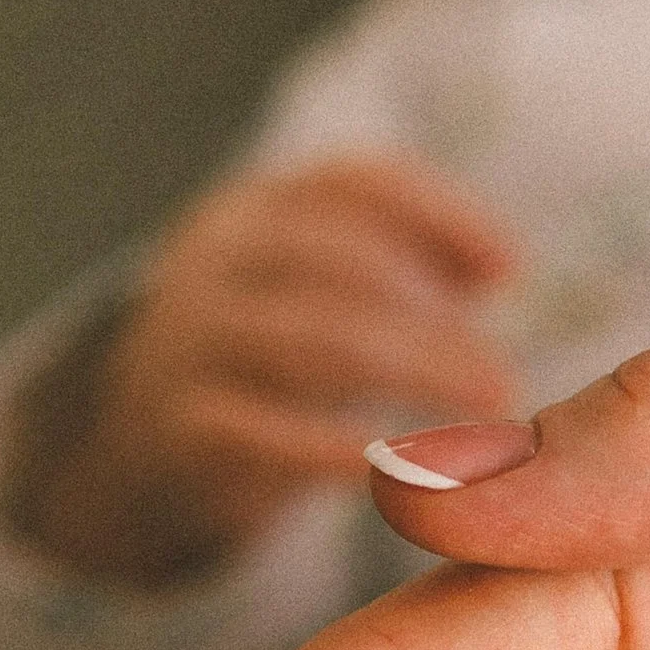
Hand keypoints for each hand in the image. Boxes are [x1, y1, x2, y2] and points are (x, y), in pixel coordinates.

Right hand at [7, 157, 524, 588]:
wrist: (139, 444)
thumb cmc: (268, 359)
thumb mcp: (321, 294)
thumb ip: (403, 265)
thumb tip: (501, 266)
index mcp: (257, 209)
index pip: (352, 181)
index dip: (440, 215)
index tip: (510, 269)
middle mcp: (216, 259)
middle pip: (341, 261)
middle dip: (436, 315)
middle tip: (502, 376)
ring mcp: (189, 340)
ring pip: (313, 341)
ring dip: (417, 373)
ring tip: (486, 410)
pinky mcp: (178, 428)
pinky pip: (265, 433)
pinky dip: (341, 448)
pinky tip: (408, 467)